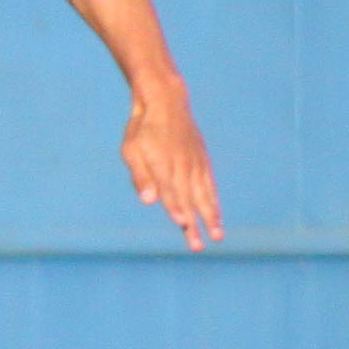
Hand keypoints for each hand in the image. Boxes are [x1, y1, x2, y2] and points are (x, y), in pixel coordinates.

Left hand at [120, 83, 223, 251]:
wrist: (165, 102)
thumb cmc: (141, 129)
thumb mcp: (131, 150)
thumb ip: (140, 176)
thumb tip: (149, 201)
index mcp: (163, 165)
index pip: (170, 193)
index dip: (176, 209)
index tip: (183, 226)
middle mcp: (183, 167)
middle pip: (189, 199)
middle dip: (194, 224)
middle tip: (197, 247)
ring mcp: (195, 163)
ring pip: (204, 194)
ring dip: (210, 216)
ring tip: (217, 235)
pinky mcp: (202, 160)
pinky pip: (209, 184)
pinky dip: (213, 199)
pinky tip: (216, 213)